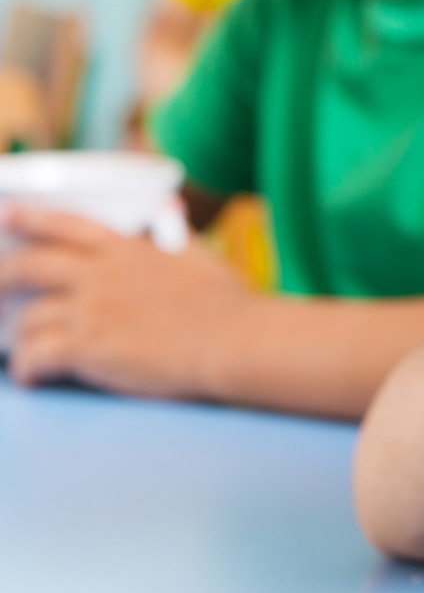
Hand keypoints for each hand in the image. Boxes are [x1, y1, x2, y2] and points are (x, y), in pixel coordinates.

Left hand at [0, 206, 250, 397]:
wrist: (232, 338)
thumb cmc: (225, 303)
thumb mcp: (197, 255)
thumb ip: (174, 234)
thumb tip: (170, 213)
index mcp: (127, 247)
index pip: (67, 224)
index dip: (31, 219)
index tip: (7, 218)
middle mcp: (102, 272)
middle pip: (28, 267)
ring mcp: (92, 309)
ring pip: (27, 321)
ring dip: (20, 339)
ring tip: (24, 352)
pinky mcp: (88, 346)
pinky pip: (34, 358)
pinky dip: (27, 370)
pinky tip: (33, 378)